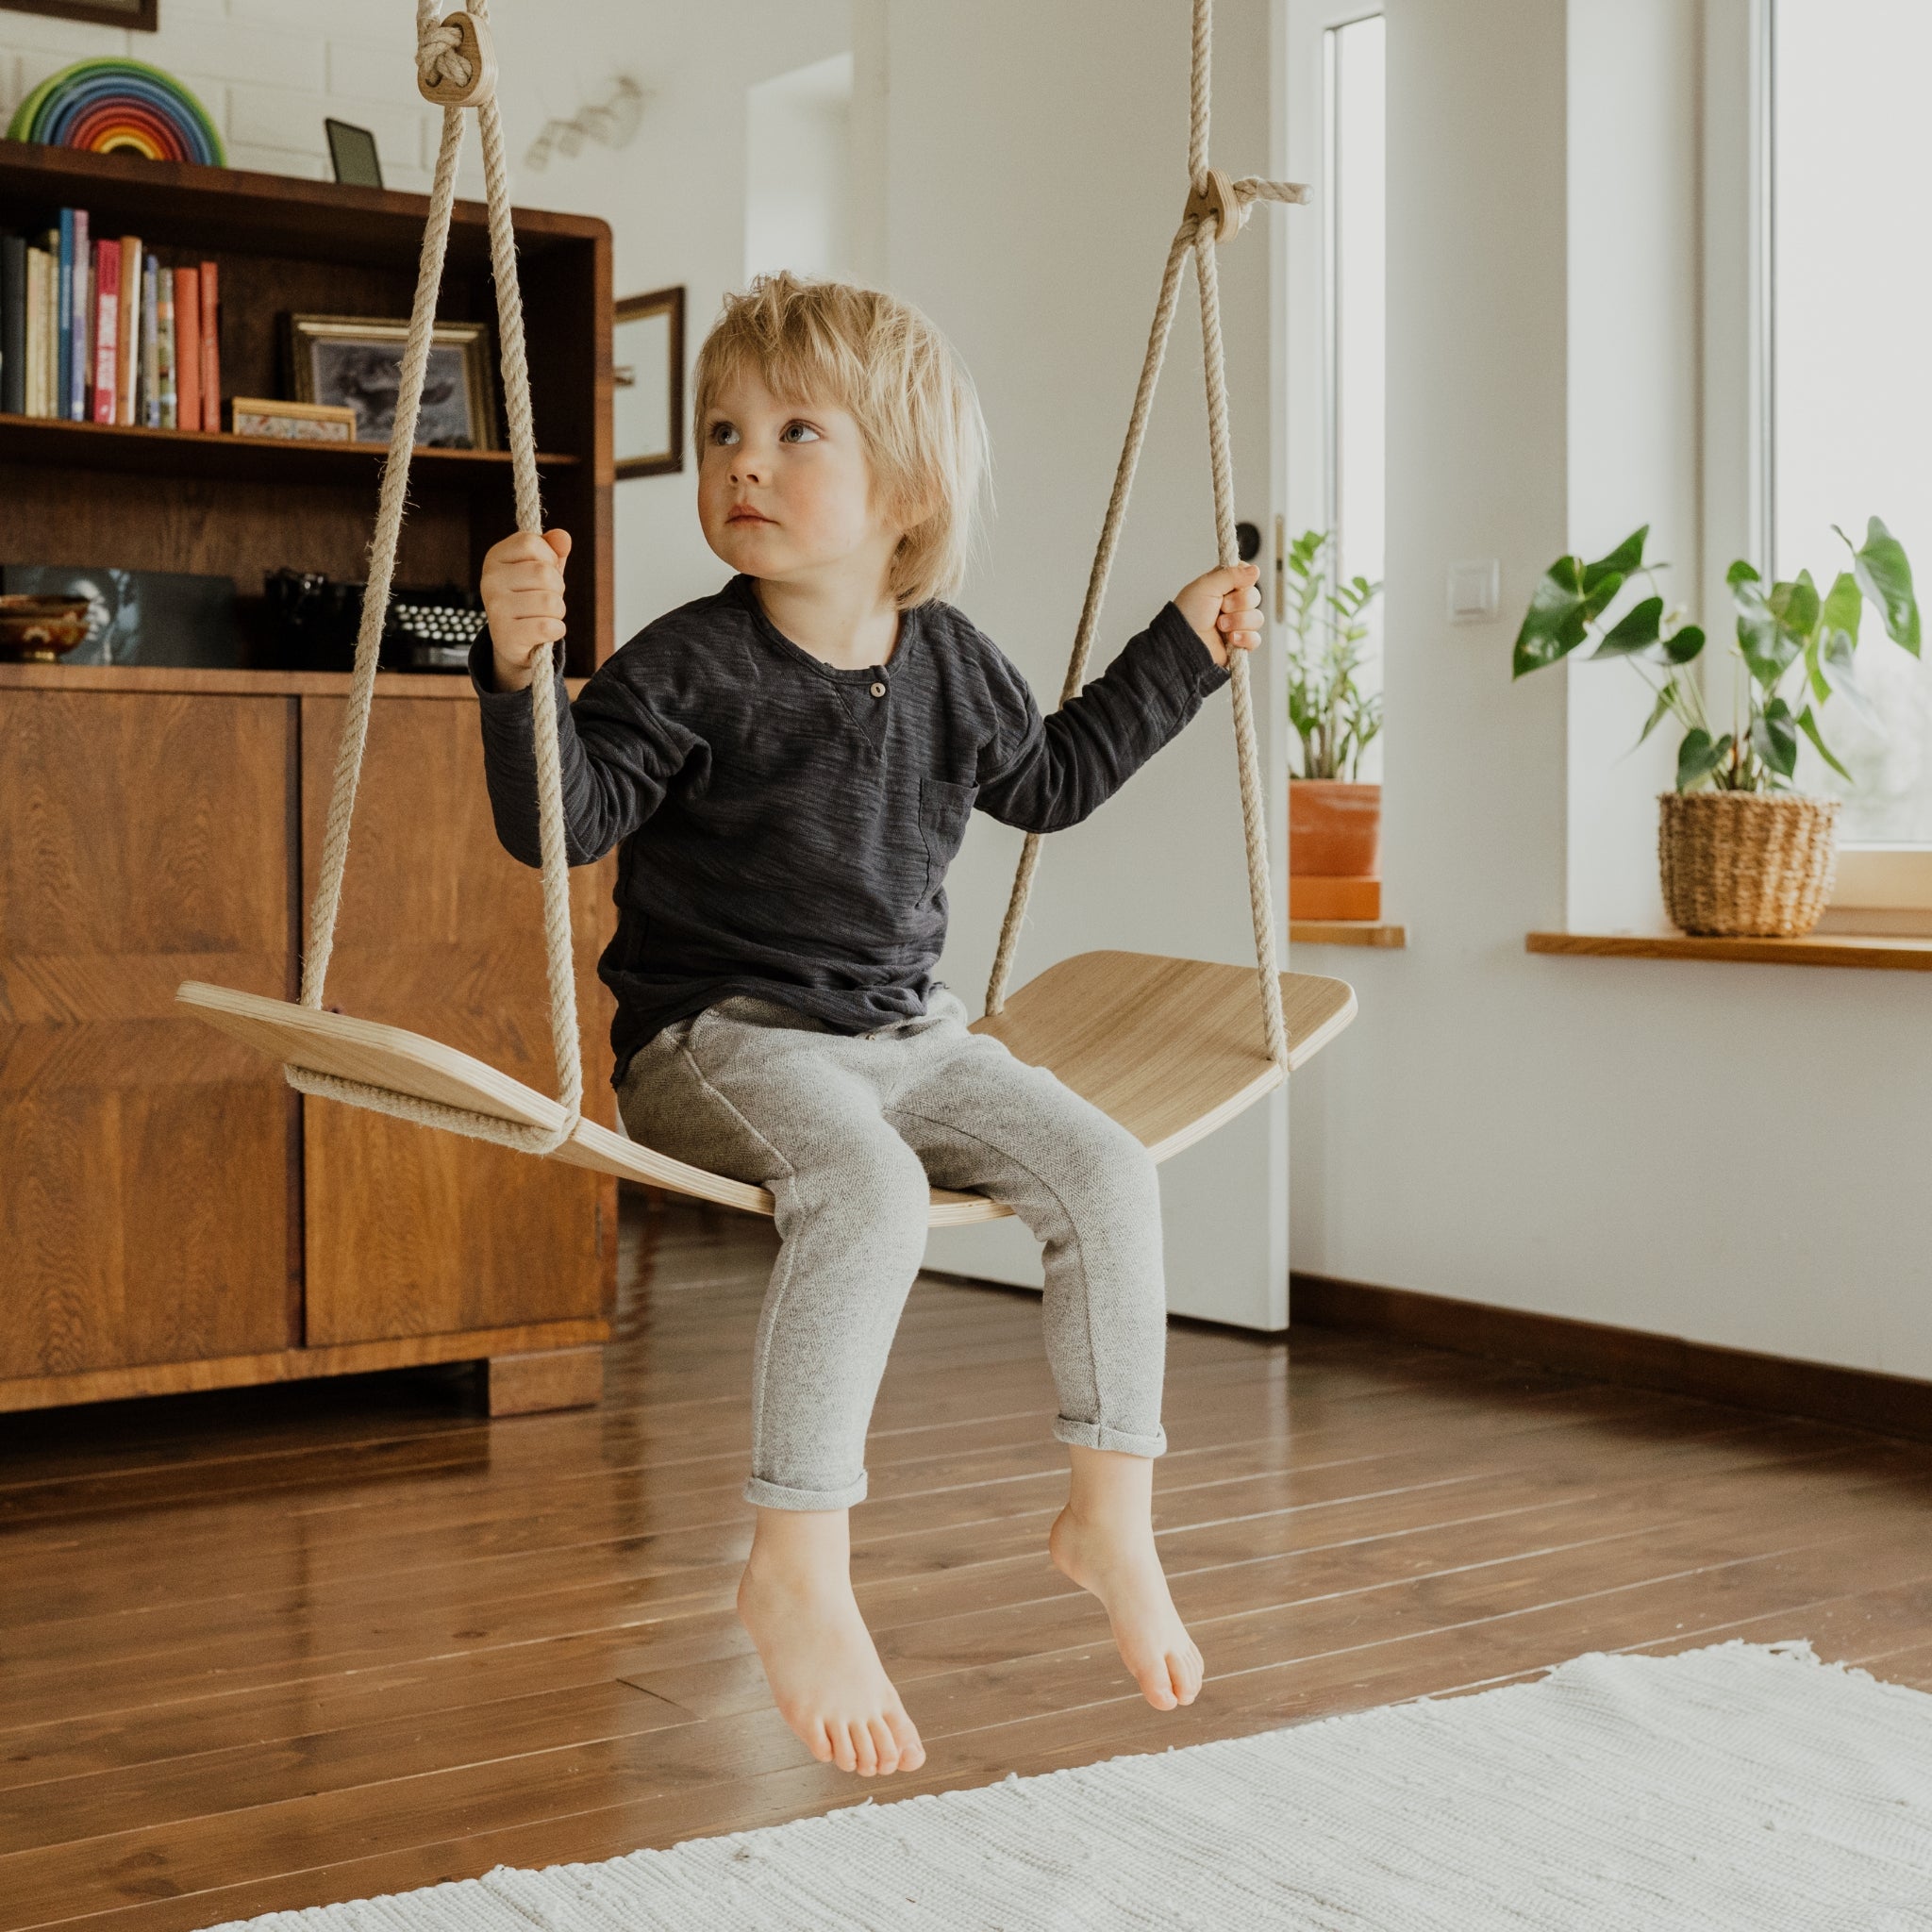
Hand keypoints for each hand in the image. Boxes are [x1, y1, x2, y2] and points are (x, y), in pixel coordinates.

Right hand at [481, 528, 570, 690]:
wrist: (514, 641)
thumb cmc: (531, 597)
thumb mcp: (542, 568)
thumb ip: (554, 550)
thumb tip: (563, 537)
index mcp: (495, 557)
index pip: (531, 542)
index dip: (549, 557)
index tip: (543, 570)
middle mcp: (489, 580)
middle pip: (544, 572)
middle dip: (557, 588)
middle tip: (545, 598)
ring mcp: (494, 608)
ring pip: (551, 601)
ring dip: (558, 611)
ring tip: (544, 615)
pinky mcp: (505, 635)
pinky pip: (549, 627)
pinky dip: (556, 630)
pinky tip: (544, 632)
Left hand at [1174, 562, 1262, 666]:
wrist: (1182, 643)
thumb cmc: (1188, 614)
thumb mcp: (1207, 586)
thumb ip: (1232, 575)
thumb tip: (1256, 570)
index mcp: (1223, 587)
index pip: (1247, 577)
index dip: (1243, 581)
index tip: (1230, 586)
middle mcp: (1232, 605)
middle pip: (1255, 597)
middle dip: (1239, 603)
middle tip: (1221, 608)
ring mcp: (1236, 625)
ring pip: (1257, 618)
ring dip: (1238, 621)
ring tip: (1220, 626)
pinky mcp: (1239, 644)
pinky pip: (1255, 639)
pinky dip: (1245, 638)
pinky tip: (1230, 639)